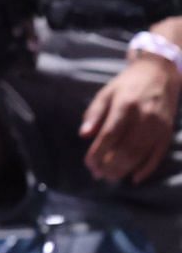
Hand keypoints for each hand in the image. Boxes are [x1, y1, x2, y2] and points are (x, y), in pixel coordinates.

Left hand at [80, 55, 181, 183]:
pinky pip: (158, 155)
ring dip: (125, 169)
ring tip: (111, 177)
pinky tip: (134, 178)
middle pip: (126, 148)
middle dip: (110, 165)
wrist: (160, 74)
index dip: (98, 153)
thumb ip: (94, 114)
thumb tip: (84, 135)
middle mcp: (144, 116)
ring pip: (141, 154)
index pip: (109, 135)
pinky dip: (147, 169)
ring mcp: (159, 125)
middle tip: (98, 175)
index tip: (89, 164)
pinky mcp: (168, 131)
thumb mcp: (106, 93)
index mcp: (125, 105)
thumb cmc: (127, 85)